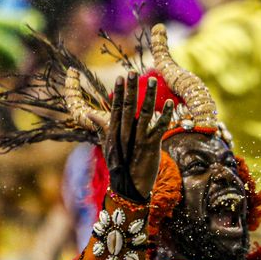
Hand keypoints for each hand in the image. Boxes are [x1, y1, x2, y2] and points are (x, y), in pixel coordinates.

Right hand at [88, 72, 173, 200]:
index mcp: (115, 132)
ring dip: (149, 95)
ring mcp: (138, 139)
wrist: (129, 188)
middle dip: (131, 89)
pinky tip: (170, 103)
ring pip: (144, 113)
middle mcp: (125, 133)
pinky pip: (159, 128)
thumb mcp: (109, 146)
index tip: (121, 77)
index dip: (119, 92)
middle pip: (128, 107)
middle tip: (133, 72)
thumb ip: (102, 128)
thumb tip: (90, 114)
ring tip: (152, 80)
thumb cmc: (120, 167)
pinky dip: (166, 115)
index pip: (116, 108)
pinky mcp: (151, 146)